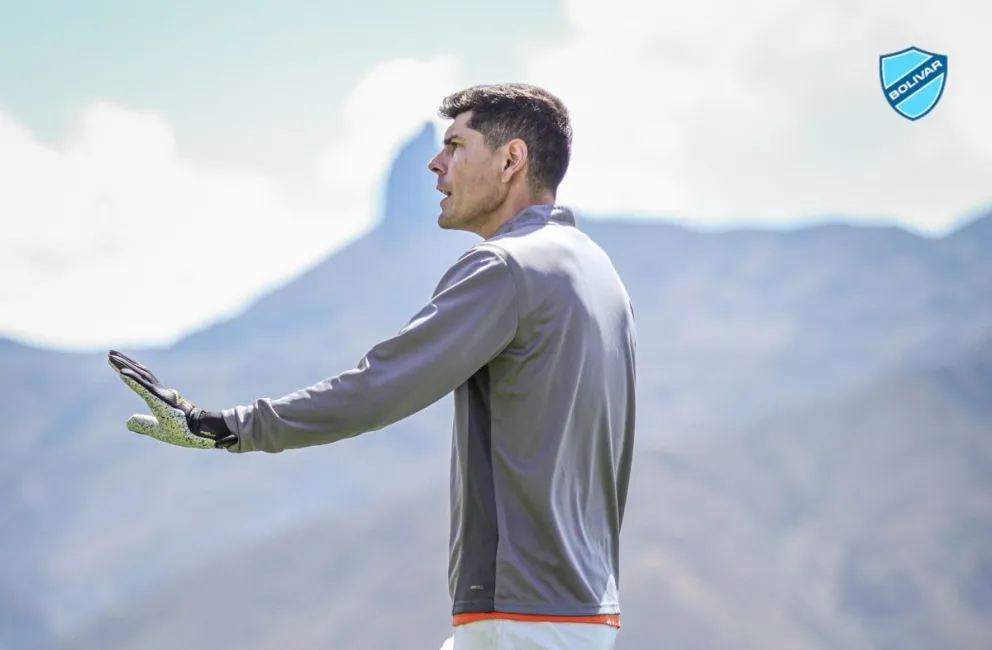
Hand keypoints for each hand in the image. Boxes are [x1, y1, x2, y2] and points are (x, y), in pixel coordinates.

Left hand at [108, 350, 236, 448]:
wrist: (200, 433)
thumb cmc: (183, 432)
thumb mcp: (157, 430)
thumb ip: (143, 424)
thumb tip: (127, 421)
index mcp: (158, 398)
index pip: (141, 380)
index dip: (129, 370)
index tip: (116, 362)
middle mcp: (159, 392)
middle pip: (139, 373)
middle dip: (124, 362)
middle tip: (110, 352)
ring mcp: (160, 395)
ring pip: (140, 376)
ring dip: (125, 365)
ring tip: (111, 356)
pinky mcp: (160, 401)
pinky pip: (144, 388)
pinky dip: (132, 380)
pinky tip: (121, 372)